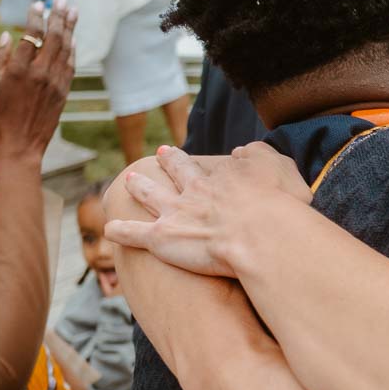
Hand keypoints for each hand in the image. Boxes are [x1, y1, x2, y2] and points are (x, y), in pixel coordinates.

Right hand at [0, 0, 74, 165]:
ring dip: (70, 28)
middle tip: (63, 1)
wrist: (20, 146)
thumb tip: (8, 37)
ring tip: (73, 12)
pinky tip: (73, 39)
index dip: (35, 17)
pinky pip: (70, 65)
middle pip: (54, 38)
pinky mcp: (63, 92)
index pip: (31, 35)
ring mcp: (55, 83)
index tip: (38, 4)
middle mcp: (40, 73)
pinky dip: (72, 49)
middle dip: (59, 17)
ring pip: (65, 49)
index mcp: (18, 69)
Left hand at [106, 144, 310, 276]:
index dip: (212, 166)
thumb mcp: (279, 166)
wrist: (259, 234)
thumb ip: (258, 155)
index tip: (211, 163)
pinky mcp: (162, 237)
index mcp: (225, 176)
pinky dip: (121, 231)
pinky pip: (135, 234)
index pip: (216, 168)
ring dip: (140, 188)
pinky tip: (109, 229)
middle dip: (170, 163)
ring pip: (152, 196)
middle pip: (179, 172)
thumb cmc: (278, 205)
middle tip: (160, 153)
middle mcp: (197, 190)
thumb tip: (241, 151)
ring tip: (130, 180)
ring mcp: (176, 212)